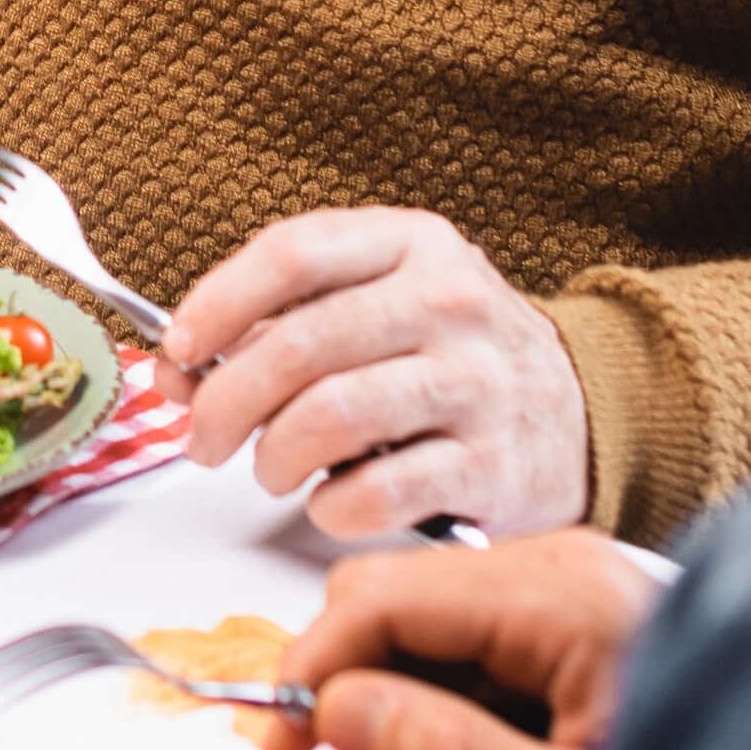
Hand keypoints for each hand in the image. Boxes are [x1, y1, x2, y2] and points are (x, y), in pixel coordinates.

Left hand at [161, 206, 590, 538]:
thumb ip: (273, 327)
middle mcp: (448, 302)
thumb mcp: (374, 306)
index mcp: (410, 243)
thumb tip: (171, 370)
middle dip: (226, 402)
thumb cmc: (448, 355)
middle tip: (203, 438)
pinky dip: (332, 506)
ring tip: (269, 468)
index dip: (218, 302)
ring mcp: (477, 383)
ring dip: (274, 454)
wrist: (579, 411)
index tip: (179, 347)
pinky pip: (382, 491)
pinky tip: (329, 502)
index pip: (292, 253)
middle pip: (300, 344)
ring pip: (333, 415)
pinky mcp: (495, 466)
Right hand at [255, 528, 655, 749]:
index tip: (275, 734)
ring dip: (402, 689)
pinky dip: (448, 686)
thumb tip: (338, 710)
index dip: (312, 664)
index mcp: (558, 595)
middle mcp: (560, 561)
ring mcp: (571, 577)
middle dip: (354, 677)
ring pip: (427, 612)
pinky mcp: (576, 606)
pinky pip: (474, 629)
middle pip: (395, 591)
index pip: (383, 596)